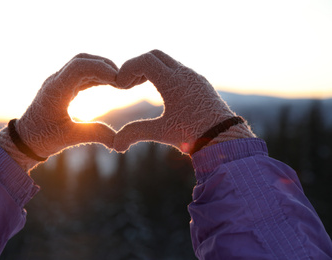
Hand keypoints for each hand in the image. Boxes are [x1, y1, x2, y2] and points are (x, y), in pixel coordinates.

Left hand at [0, 53, 117, 170]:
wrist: (25, 139)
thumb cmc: (43, 138)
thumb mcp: (69, 138)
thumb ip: (94, 135)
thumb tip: (118, 142)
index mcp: (55, 91)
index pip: (78, 67)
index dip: (100, 69)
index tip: (118, 80)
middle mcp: (55, 81)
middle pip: (81, 60)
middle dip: (103, 65)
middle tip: (122, 79)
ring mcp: (58, 82)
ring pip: (82, 64)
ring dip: (101, 68)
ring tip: (119, 81)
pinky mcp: (62, 87)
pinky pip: (81, 74)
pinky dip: (96, 75)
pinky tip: (109, 83)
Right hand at [113, 50, 254, 153]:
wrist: (225, 139)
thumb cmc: (193, 135)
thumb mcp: (161, 132)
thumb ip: (135, 133)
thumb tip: (116, 145)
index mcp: (173, 81)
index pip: (145, 60)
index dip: (128, 69)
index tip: (121, 87)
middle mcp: (185, 73)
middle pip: (155, 55)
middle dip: (137, 66)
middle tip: (128, 84)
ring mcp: (194, 77)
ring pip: (168, 61)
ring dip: (151, 70)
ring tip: (141, 87)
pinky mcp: (201, 83)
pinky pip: (179, 69)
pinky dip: (164, 74)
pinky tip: (162, 93)